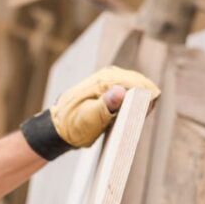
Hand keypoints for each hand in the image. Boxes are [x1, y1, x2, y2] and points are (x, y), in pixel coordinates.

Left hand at [21, 65, 160, 159]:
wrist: (58, 128)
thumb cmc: (73, 126)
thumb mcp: (89, 119)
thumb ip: (106, 105)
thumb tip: (121, 92)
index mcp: (105, 80)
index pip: (139, 83)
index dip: (146, 99)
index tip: (143, 115)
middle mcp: (108, 75)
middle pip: (140, 83)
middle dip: (144, 99)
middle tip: (138, 118)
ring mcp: (108, 79)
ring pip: (137, 85)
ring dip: (140, 100)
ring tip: (132, 117)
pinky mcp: (109, 86)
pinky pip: (130, 89)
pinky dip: (133, 100)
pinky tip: (128, 112)